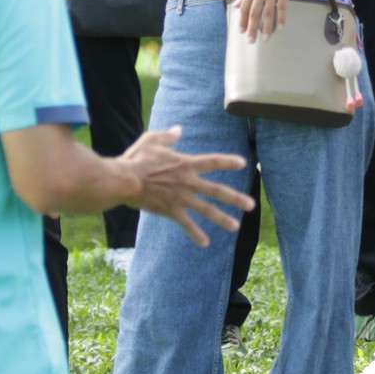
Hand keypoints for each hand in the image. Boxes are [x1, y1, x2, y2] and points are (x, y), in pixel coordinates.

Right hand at [117, 127, 252, 244]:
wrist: (123, 180)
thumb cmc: (135, 159)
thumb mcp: (150, 140)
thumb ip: (167, 136)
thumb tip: (179, 130)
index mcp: (185, 164)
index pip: (212, 161)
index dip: (228, 162)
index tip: (243, 163)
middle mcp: (187, 181)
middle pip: (216, 190)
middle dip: (235, 198)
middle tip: (252, 205)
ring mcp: (180, 197)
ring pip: (206, 210)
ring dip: (222, 218)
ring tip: (236, 226)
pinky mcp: (170, 210)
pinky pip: (186, 223)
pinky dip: (195, 233)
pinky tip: (205, 243)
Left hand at [233, 0, 304, 41]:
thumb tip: (237, 5)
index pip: (245, 7)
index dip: (243, 21)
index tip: (242, 32)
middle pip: (255, 13)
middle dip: (252, 28)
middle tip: (251, 41)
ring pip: (268, 13)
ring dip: (267, 27)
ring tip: (265, 38)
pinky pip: (282, 7)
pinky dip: (281, 18)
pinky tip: (280, 27)